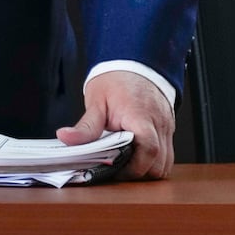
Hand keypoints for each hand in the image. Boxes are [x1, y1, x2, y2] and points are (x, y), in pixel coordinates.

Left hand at [56, 70, 174, 179]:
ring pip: (165, 164)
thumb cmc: (116, 79)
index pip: (147, 151)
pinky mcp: (168, 129)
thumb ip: (86, 126)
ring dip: (147, 170)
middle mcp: (158, 124)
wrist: (133, 61)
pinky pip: (167, 155)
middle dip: (138, 173)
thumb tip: (66, 138)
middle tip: (116, 170)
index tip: (113, 172)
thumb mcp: (96, 100)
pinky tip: (137, 159)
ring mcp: (166, 128)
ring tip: (126, 165)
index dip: (131, 168)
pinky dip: (154, 163)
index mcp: (141, 117)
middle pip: (158, 163)